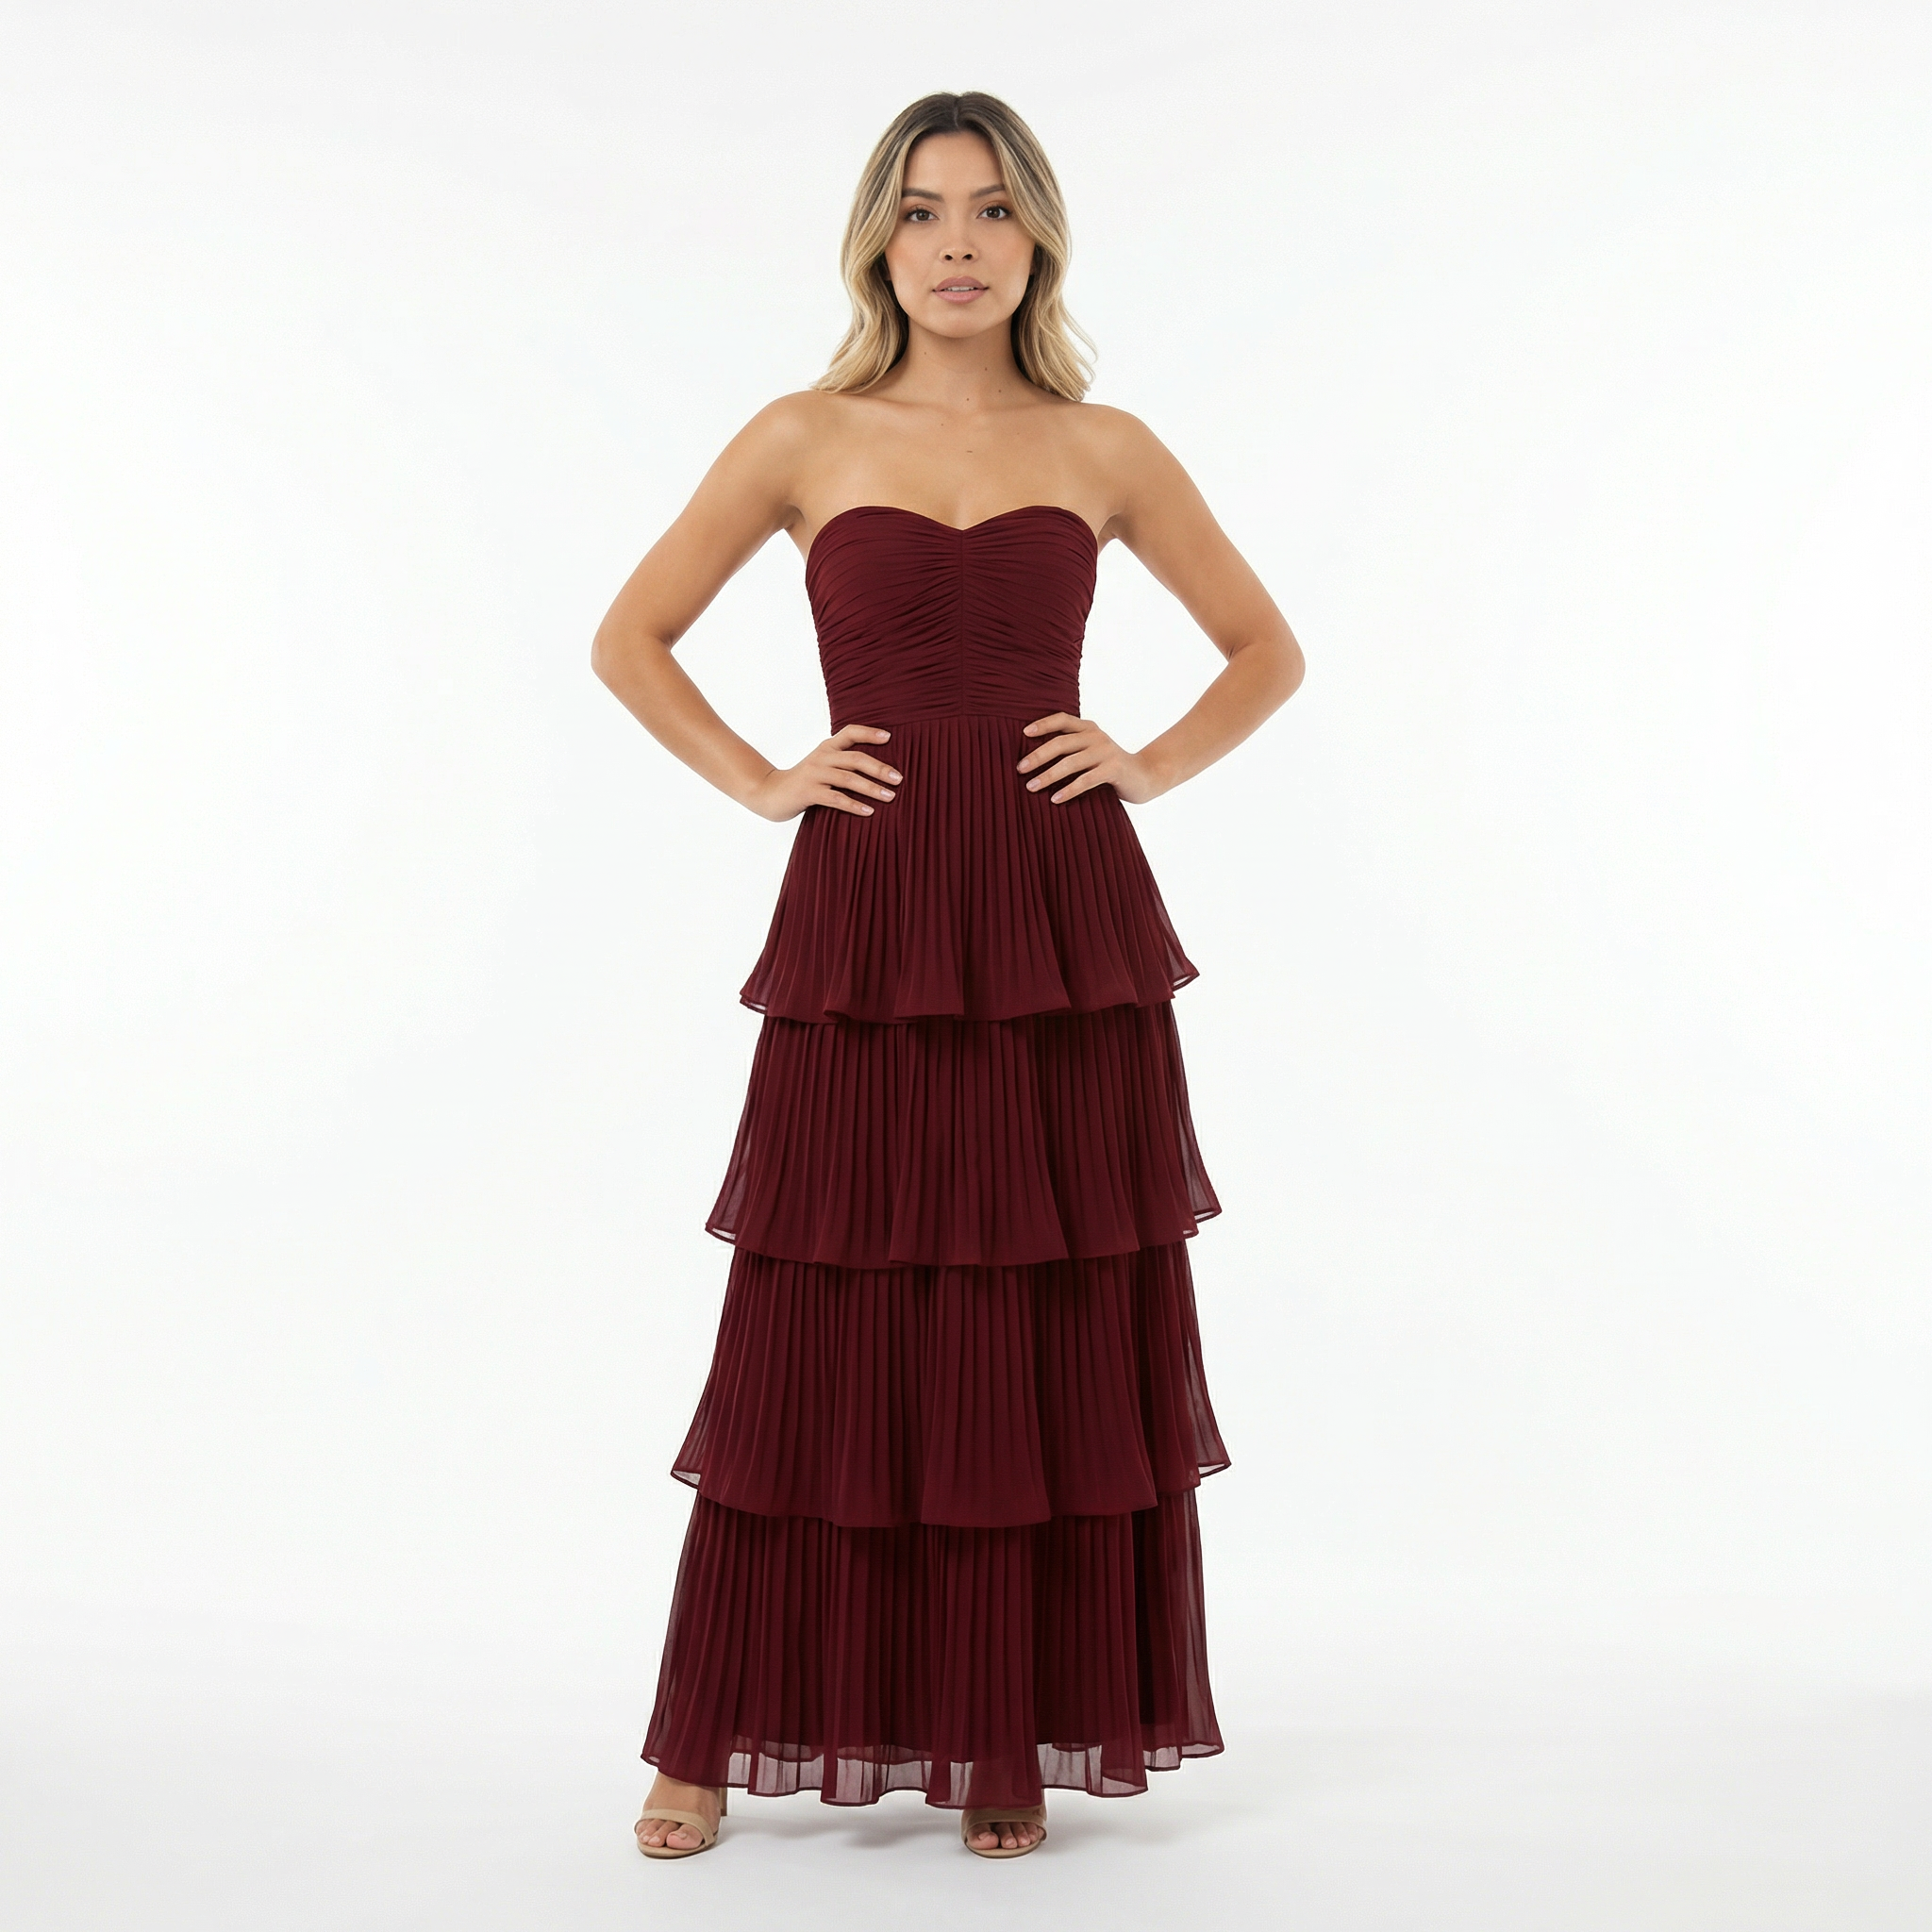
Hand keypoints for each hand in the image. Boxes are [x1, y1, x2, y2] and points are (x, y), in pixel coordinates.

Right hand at [744, 723, 900, 821]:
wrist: (770, 793)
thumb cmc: (803, 782)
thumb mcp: (822, 766)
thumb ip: (842, 763)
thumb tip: (877, 770)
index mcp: (826, 747)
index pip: (850, 733)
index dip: (869, 733)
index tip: (889, 737)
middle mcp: (821, 757)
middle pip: (855, 758)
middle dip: (880, 768)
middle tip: (899, 779)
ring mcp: (814, 774)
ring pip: (848, 778)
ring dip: (872, 788)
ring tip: (890, 797)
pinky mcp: (808, 792)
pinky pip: (836, 798)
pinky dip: (854, 805)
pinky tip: (869, 812)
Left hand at [1016, 712, 1163, 804]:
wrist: (1144, 776)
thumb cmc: (1109, 767)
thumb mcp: (1091, 752)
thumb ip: (1071, 749)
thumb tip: (1033, 759)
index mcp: (1089, 728)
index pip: (1062, 719)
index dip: (1043, 724)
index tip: (1023, 733)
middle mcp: (1096, 736)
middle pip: (1061, 743)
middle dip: (1038, 756)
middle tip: (1020, 769)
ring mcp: (1106, 752)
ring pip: (1070, 763)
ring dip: (1048, 776)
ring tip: (1031, 787)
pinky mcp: (1113, 769)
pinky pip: (1085, 780)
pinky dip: (1069, 790)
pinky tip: (1055, 799)